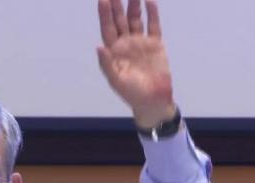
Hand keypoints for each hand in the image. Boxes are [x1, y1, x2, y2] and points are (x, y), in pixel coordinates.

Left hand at [97, 0, 175, 127]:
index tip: (103, 0)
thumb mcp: (116, 81)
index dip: (105, 14)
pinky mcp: (155, 44)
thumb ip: (107, 64)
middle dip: (117, 5)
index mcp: (114, 51)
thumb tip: (98, 47)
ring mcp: (141, 42)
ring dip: (134, 5)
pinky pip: (153, 25)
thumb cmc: (132, 94)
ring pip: (136, 19)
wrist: (154, 101)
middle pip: (120, 20)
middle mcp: (126, 43)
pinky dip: (152, 13)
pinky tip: (149, 1)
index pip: (108, 28)